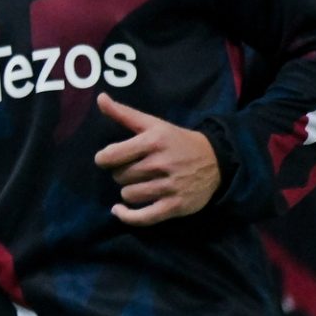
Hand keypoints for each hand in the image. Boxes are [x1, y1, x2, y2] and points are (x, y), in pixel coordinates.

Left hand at [92, 93, 219, 225]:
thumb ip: (123, 113)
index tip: (107, 158)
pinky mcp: (175, 206)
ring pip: (129, 194)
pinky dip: (127, 216)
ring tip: (139, 183)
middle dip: (121, 172)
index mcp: (154, 141)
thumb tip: (100, 98)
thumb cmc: (177, 141)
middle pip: (120, 175)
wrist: (216, 160)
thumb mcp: (153, 124)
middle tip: (134, 168)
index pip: (112, 155)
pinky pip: (142, 217)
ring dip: (129, 190)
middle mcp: (162, 164)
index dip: (103, 159)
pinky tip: (119, 210)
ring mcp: (170, 187)